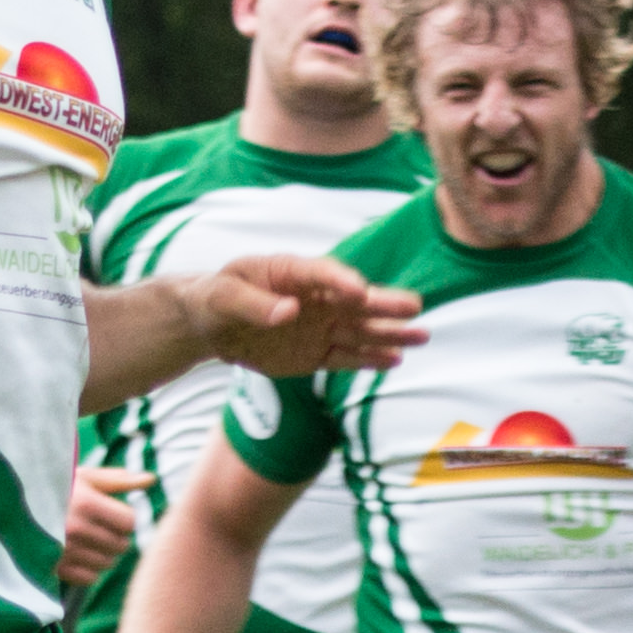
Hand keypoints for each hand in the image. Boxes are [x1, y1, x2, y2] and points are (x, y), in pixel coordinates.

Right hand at [59, 465, 151, 590]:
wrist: (10, 506)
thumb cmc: (55, 487)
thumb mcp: (84, 477)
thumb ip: (118, 480)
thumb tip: (152, 480)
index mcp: (86, 503)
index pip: (129, 522)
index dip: (125, 518)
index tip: (112, 513)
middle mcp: (75, 529)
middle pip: (121, 545)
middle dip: (116, 537)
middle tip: (101, 526)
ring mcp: (64, 552)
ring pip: (108, 564)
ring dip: (104, 554)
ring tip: (89, 539)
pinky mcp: (54, 569)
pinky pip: (90, 578)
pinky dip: (89, 569)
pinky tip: (79, 554)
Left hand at [186, 255, 424, 381]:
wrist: (212, 324)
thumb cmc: (216, 297)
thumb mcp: (224, 296)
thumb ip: (254, 304)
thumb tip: (288, 313)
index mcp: (293, 272)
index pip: (323, 274)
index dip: (342, 281)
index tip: (360, 291)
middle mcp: (315, 298)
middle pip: (354, 302)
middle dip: (383, 304)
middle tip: (414, 306)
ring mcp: (319, 326)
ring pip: (359, 330)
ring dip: (389, 334)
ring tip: (421, 336)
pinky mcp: (316, 353)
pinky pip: (346, 357)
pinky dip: (369, 360)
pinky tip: (395, 360)